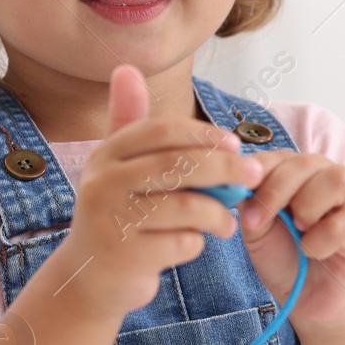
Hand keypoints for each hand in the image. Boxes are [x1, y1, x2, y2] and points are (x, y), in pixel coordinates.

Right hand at [56, 64, 265, 316]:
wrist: (90, 276)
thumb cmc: (119, 212)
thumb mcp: (119, 165)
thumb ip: (129, 120)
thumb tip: (126, 67)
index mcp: (107, 154)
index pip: (162, 130)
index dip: (204, 134)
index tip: (236, 143)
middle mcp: (102, 182)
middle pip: (178, 165)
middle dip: (225, 168)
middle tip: (253, 174)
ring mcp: (110, 220)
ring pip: (187, 207)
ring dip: (219, 214)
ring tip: (228, 222)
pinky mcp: (124, 256)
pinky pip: (181, 243)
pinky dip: (197, 244)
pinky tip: (194, 245)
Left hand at [235, 150, 344, 330]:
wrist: (309, 299)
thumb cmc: (287, 259)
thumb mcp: (257, 231)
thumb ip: (251, 205)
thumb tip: (240, 185)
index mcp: (299, 173)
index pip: (279, 156)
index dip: (258, 174)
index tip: (240, 200)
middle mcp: (328, 178)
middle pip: (306, 163)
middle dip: (276, 190)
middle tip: (258, 221)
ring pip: (336, 180)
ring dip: (307, 206)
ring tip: (299, 231)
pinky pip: (344, 223)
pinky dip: (320, 240)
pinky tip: (313, 251)